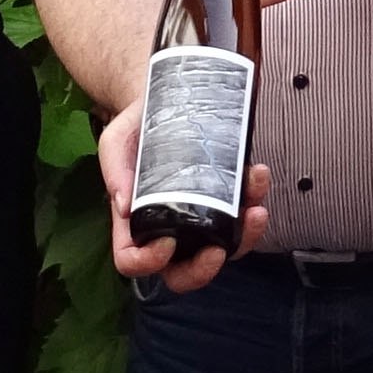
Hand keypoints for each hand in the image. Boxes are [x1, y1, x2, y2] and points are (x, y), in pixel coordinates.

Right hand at [98, 94, 264, 289]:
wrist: (164, 99)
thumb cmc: (135, 127)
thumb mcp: (116, 141)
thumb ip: (115, 170)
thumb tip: (123, 205)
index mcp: (134, 222)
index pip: (132, 261)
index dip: (148, 262)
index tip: (167, 241)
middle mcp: (168, 228)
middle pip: (182, 273)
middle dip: (203, 270)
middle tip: (218, 249)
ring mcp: (199, 218)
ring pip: (223, 248)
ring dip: (244, 236)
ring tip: (253, 207)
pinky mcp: (224, 200)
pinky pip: (243, 216)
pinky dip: (255, 200)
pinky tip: (256, 175)